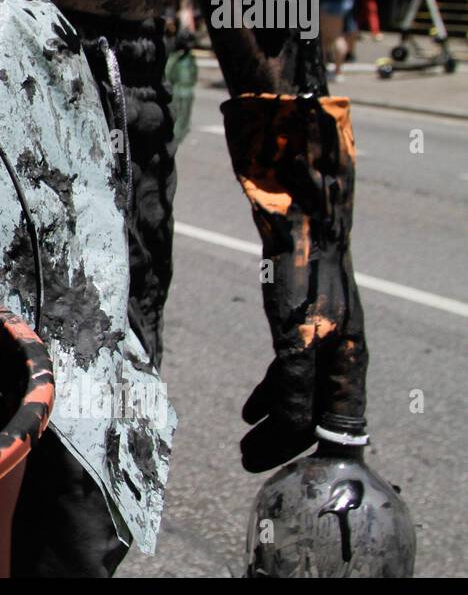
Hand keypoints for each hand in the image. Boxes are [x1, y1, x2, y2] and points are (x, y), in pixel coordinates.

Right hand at [223, 94, 369, 472]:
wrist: (297, 136)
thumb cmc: (294, 180)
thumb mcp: (298, 241)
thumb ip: (296, 277)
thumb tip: (281, 297)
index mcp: (339, 302)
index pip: (342, 380)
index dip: (320, 420)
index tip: (280, 439)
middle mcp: (340, 309)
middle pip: (336, 397)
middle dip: (301, 439)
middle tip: (261, 459)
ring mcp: (321, 300)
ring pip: (316, 390)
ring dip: (285, 431)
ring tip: (251, 448)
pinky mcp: (298, 288)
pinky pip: (295, 359)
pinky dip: (281, 399)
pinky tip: (255, 416)